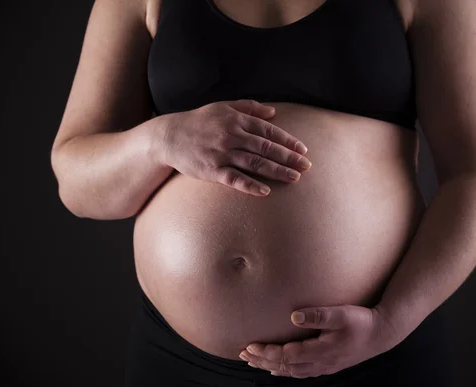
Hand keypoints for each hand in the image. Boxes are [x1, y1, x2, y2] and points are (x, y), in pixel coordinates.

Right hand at [153, 99, 311, 195]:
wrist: (169, 136)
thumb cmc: (199, 121)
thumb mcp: (223, 106)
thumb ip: (249, 107)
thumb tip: (273, 112)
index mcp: (236, 119)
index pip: (268, 131)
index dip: (288, 141)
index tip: (303, 150)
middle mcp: (231, 135)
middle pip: (266, 148)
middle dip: (289, 158)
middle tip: (307, 167)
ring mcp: (222, 153)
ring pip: (255, 163)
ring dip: (276, 171)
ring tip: (294, 178)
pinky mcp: (212, 170)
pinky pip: (234, 179)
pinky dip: (250, 185)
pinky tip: (265, 191)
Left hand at [239, 305, 393, 378]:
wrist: (381, 334)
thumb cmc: (361, 322)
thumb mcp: (341, 314)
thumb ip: (318, 315)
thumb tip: (293, 316)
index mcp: (320, 351)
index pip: (286, 356)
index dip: (266, 353)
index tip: (250, 346)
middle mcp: (319, 363)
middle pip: (284, 367)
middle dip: (262, 361)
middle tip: (243, 355)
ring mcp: (323, 366)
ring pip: (291, 371)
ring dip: (271, 366)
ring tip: (253, 362)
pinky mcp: (327, 364)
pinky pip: (300, 372)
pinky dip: (285, 371)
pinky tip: (278, 370)